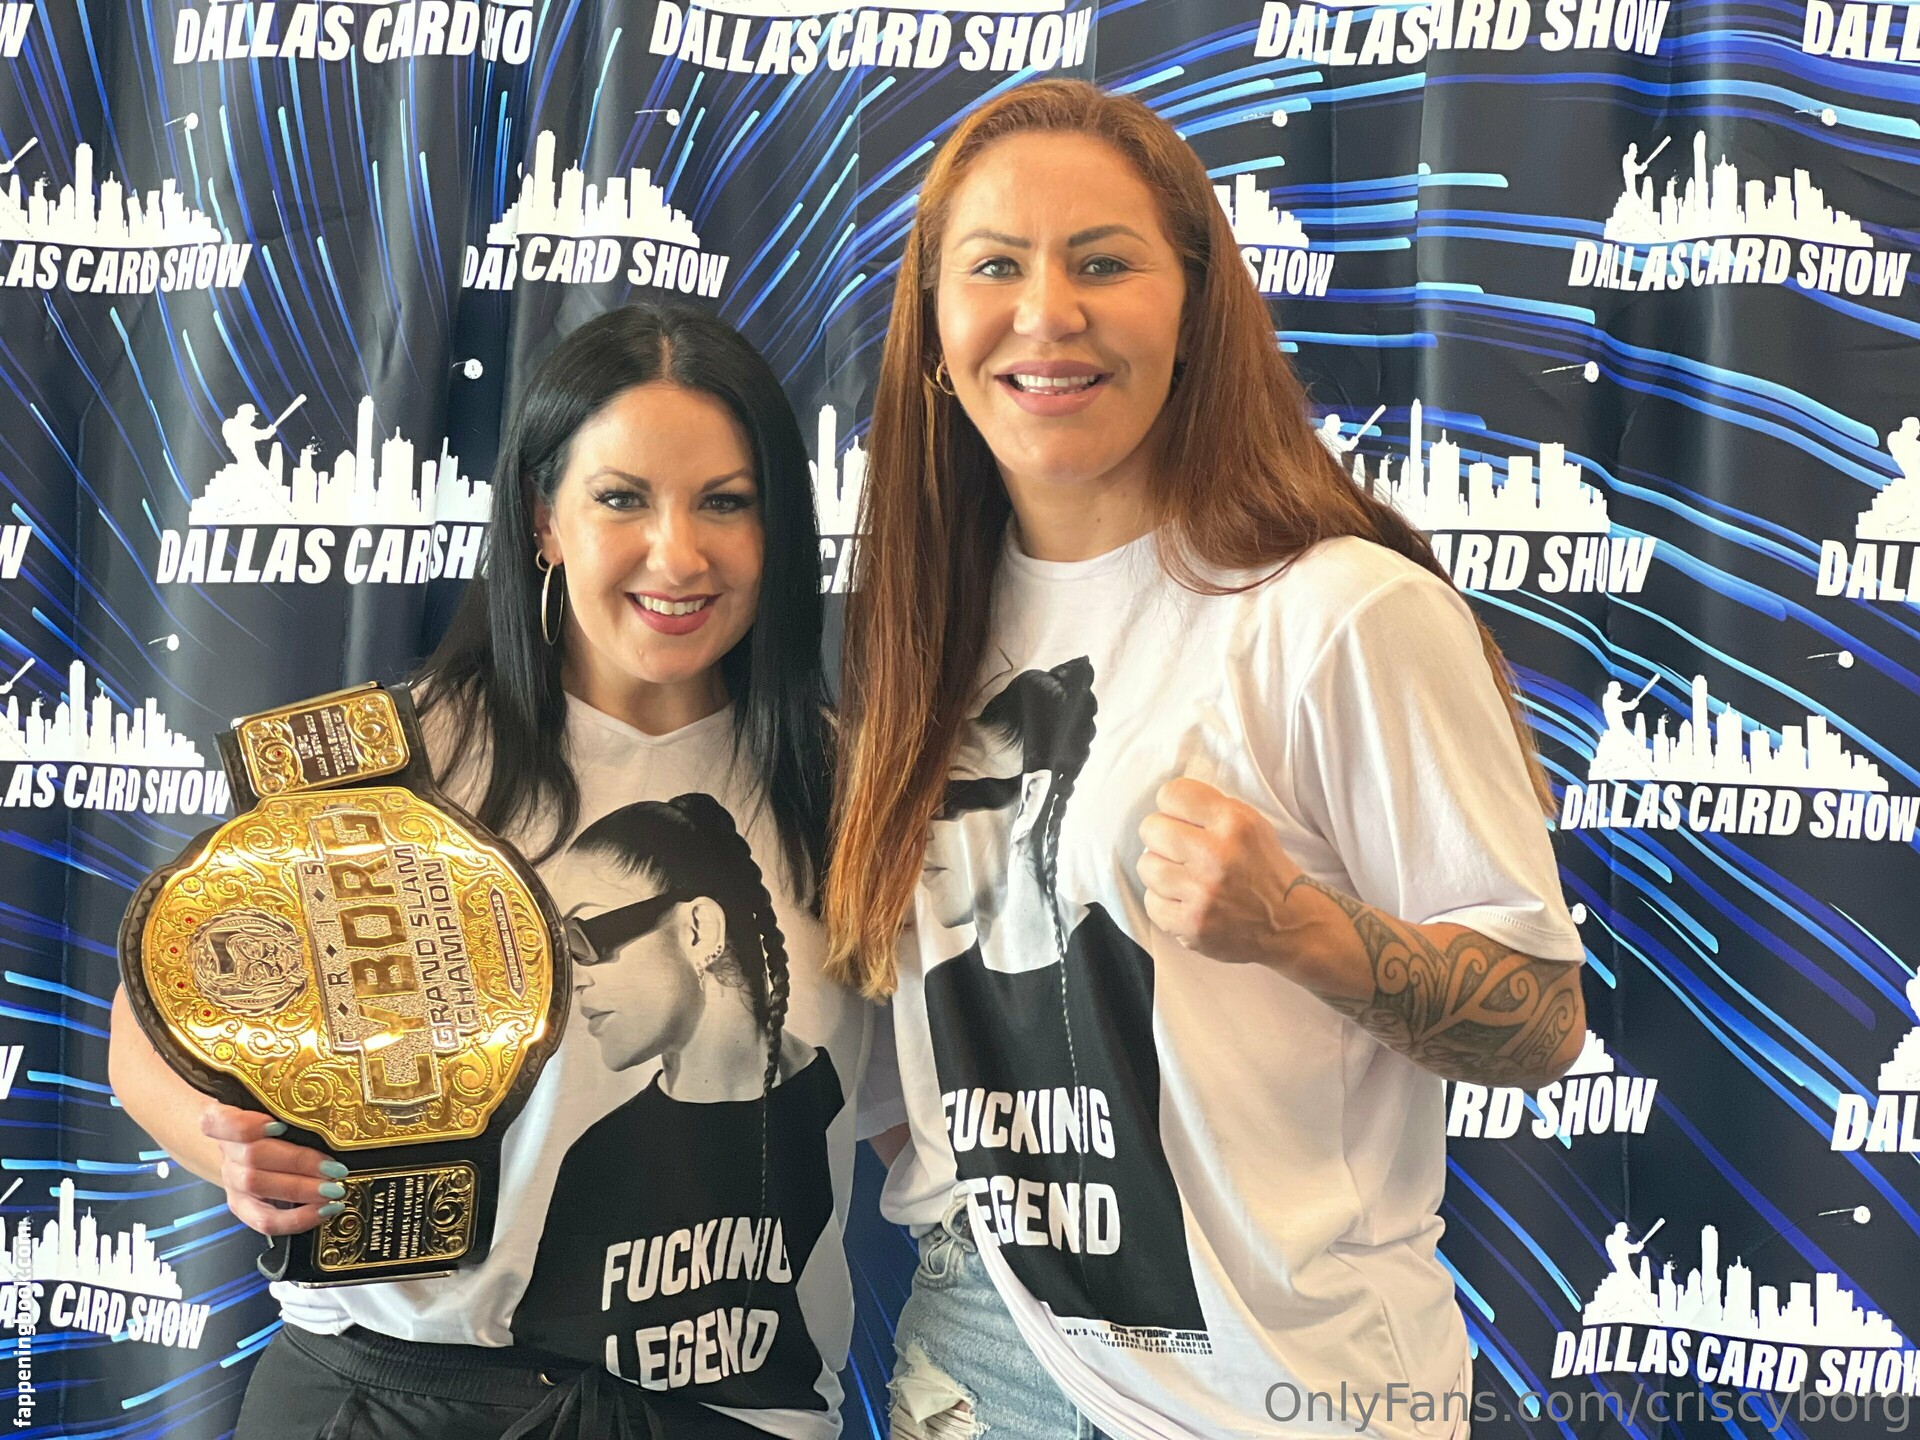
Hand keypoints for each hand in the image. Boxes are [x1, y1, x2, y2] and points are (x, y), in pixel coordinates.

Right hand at [199, 1103, 347, 1235]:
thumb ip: (290, 1104)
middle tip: (334, 1168)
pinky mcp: (242, 1207)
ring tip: (334, 1191)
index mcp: (224, 1118)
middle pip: (253, 1156)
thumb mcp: (274, 1106)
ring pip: (258, 1188)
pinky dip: (297, 1218)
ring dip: (301, 1190)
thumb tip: (327, 1112)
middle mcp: (226, 1151)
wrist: (247, 1147)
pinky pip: (265, 1220)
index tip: (279, 1125)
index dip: (244, 1125)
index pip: (217, 1121)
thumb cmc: (271, 1121)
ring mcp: (232, 1181)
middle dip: (298, 1163)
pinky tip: (324, 1210)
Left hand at [1136, 778, 1307, 968]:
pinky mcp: (1192, 925)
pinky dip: (1163, 902)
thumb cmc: (1264, 869)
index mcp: (1234, 822)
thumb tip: (1165, 805)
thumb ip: (1210, 809)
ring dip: (1160, 871)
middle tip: (1177, 850)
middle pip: (1151, 828)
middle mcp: (1216, 855)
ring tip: (1181, 877)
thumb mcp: (1252, 824)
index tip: (1180, 819)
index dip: (1172, 807)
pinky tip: (1184, 901)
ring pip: (1146, 866)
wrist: (1291, 924)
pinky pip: (1151, 903)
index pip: (1172, 794)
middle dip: (1161, 837)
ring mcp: (1202, 893)